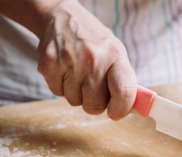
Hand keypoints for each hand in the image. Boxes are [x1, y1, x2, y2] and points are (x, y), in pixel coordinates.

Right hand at [36, 0, 136, 119]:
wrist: (62, 18)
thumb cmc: (95, 43)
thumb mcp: (116, 54)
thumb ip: (124, 81)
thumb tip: (132, 109)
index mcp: (115, 56)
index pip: (124, 92)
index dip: (121, 109)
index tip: (116, 112)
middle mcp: (93, 59)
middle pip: (95, 105)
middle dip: (95, 102)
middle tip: (93, 87)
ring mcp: (69, 62)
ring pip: (75, 101)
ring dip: (77, 93)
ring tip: (78, 73)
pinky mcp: (48, 65)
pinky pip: (58, 93)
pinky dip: (61, 86)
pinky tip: (65, 69)